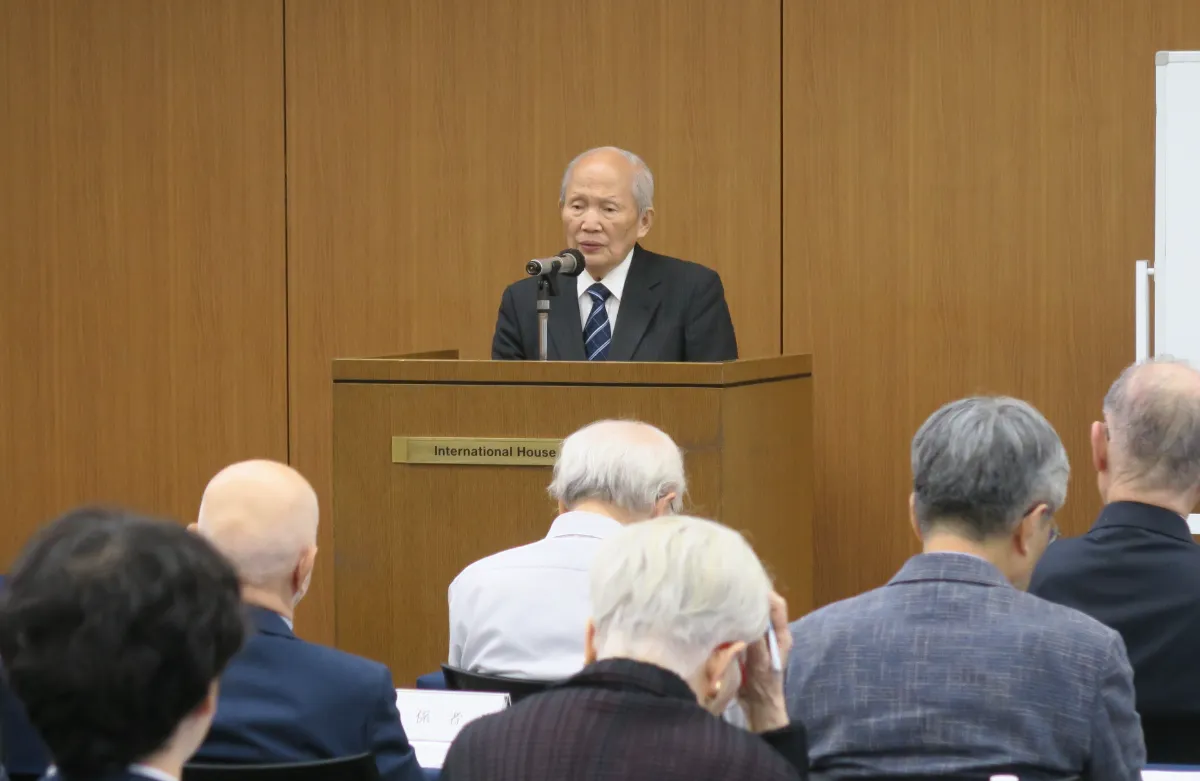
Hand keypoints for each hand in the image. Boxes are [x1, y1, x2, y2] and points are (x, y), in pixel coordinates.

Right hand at [737, 591, 791, 732]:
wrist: (759, 707)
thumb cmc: (764, 686)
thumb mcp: (761, 663)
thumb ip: (756, 640)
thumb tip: (748, 618)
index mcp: (781, 636)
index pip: (777, 607)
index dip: (766, 594)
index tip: (749, 585)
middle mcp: (772, 635)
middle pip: (764, 609)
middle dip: (751, 598)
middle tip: (734, 589)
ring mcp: (760, 641)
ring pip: (752, 618)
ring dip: (742, 610)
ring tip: (727, 600)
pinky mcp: (748, 647)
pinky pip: (742, 629)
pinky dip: (734, 623)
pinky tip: (723, 619)